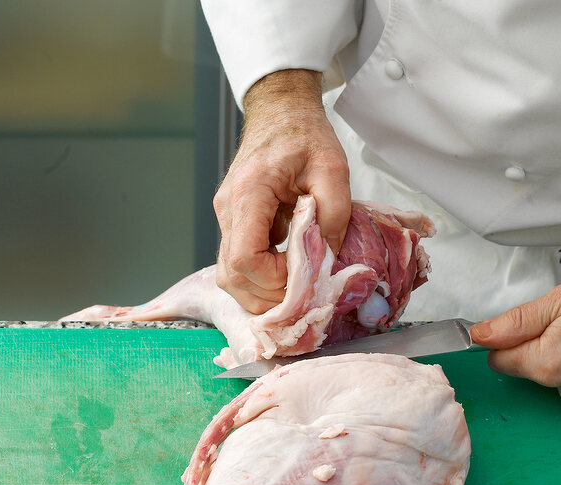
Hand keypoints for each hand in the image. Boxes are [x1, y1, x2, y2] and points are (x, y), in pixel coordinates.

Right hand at [213, 69, 351, 313]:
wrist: (279, 112)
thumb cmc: (304, 134)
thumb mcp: (333, 167)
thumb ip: (334, 213)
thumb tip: (329, 258)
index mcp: (249, 193)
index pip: (245, 259)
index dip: (273, 280)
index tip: (303, 276)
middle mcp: (228, 210)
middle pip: (232, 277)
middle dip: (268, 296)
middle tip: (303, 294)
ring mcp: (225, 218)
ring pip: (229, 277)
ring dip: (261, 293)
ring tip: (295, 289)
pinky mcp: (233, 224)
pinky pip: (236, 264)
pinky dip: (259, 280)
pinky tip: (285, 274)